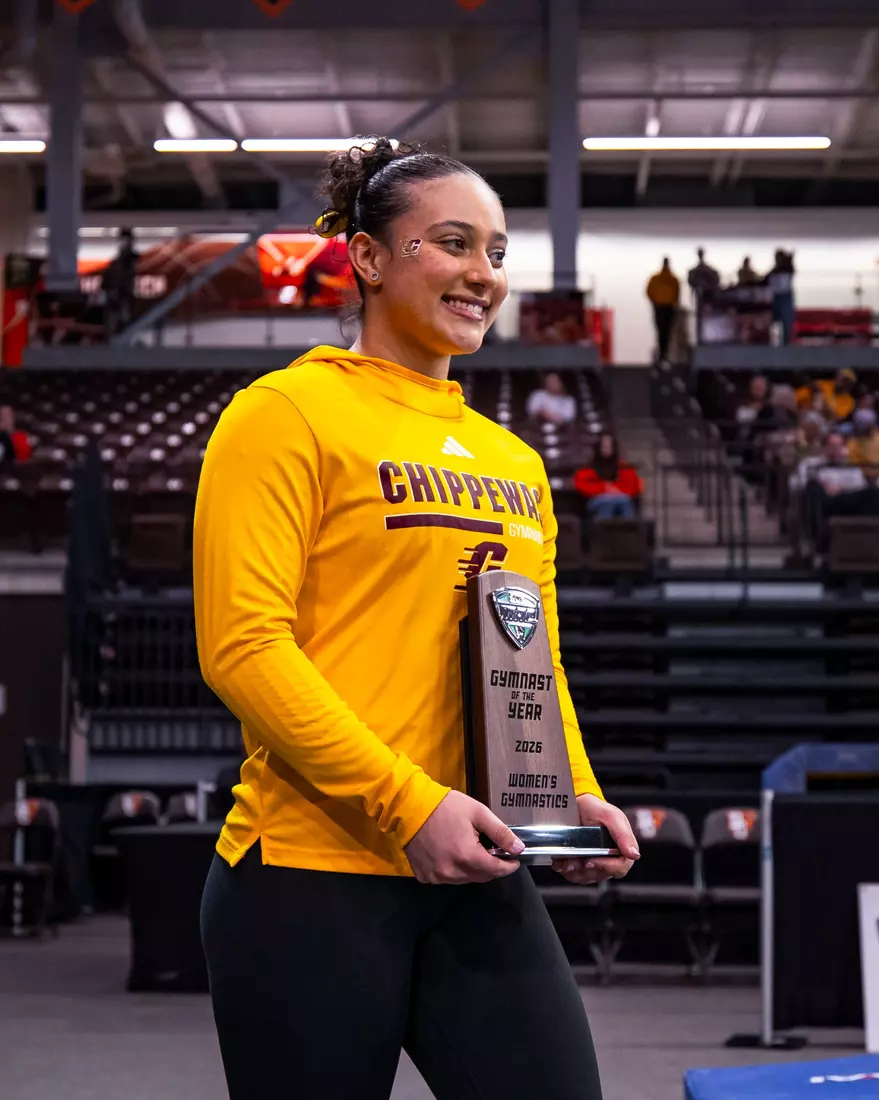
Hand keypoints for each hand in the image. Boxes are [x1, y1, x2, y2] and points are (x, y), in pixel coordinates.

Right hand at [404, 790, 523, 884]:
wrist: (410, 806)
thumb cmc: (446, 807)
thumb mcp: (478, 813)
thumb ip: (500, 832)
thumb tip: (519, 848)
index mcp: (467, 856)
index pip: (496, 870)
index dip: (508, 866)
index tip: (514, 861)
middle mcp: (452, 872)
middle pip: (481, 877)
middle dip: (492, 868)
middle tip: (495, 854)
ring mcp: (436, 876)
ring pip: (464, 880)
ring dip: (473, 870)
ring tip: (474, 853)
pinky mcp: (425, 876)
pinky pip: (446, 879)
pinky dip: (455, 871)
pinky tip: (454, 856)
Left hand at [551, 794, 638, 885]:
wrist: (576, 804)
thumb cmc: (596, 808)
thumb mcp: (611, 816)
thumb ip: (623, 835)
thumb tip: (634, 855)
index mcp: (621, 848)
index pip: (620, 868)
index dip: (607, 867)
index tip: (592, 861)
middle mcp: (609, 858)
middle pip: (601, 875)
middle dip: (586, 869)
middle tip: (575, 860)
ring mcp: (594, 862)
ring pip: (586, 877)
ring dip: (574, 871)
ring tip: (566, 859)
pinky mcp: (580, 864)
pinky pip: (574, 875)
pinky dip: (565, 869)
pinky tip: (561, 860)